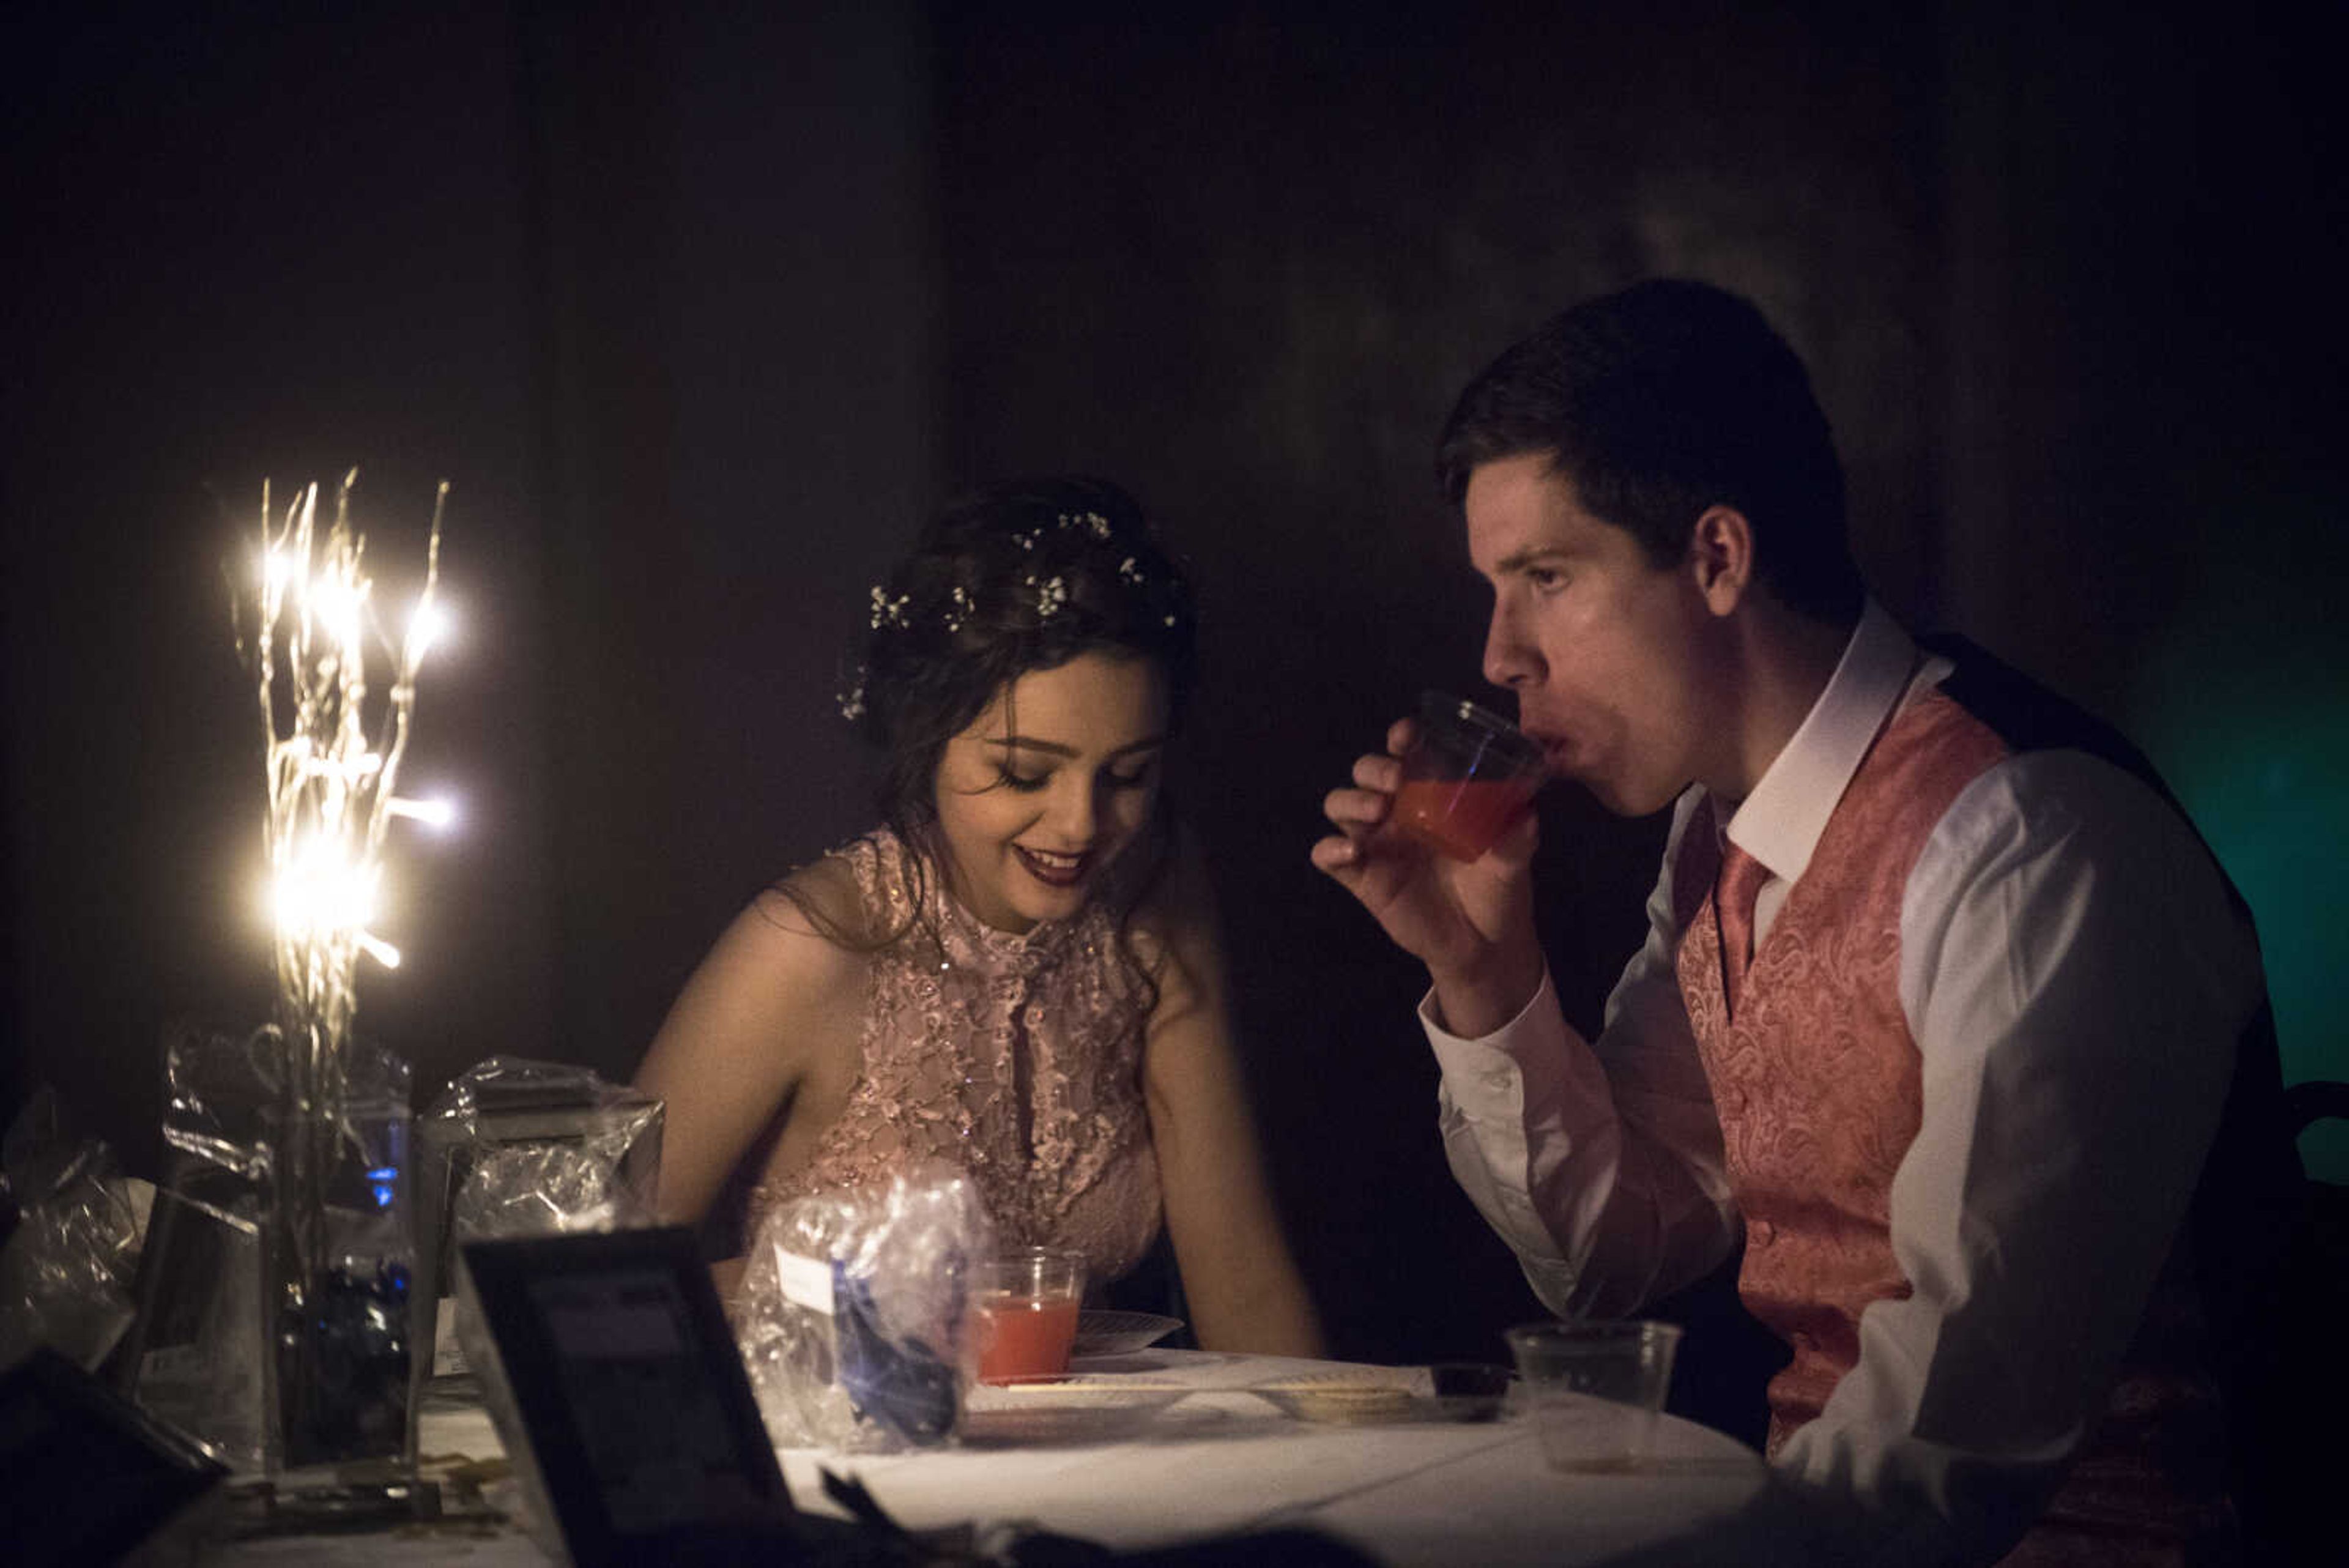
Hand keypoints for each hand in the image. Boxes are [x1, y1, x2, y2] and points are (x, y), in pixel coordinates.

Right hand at [1310, 717, 1546, 1033]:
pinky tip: (1351, 852)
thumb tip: (1527, 816)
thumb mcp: (1514, 861)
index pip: (1407, 753)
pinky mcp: (1361, 877)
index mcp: (1432, 795)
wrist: (1484, 945)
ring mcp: (1376, 843)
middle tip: (1396, 781)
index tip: (1408, 736)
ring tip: (1377, 811)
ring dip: (1351, 800)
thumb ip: (1518, 839)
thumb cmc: (1497, 890)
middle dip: (1374, 768)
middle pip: (1365, 772)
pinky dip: (1330, 849)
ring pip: (1340, 805)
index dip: (1402, 738)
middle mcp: (1398, 812)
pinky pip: (1327, 856)